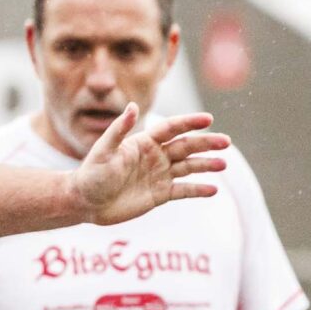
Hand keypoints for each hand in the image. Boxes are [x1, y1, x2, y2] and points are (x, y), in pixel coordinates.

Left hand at [73, 107, 228, 225]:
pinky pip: (183, 190)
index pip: (172, 128)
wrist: (84, 203)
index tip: (208, 119)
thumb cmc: (91, 175)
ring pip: (189, 167)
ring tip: (223, 163)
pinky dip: (198, 190)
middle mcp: (156, 156)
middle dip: (206, 143)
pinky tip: (213, 190)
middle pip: (186, 146)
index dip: (190, 123)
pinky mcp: (160, 194)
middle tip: (225, 142)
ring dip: (206, 164)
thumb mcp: (103, 151)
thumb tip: (134, 106)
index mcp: (145, 142)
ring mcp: (159, 175)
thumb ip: (118, 130)